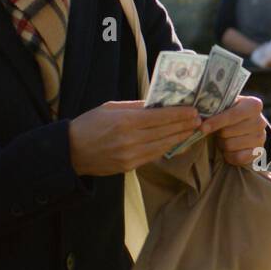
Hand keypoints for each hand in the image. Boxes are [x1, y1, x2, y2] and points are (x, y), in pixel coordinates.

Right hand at [68, 100, 200, 175]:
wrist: (71, 152)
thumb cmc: (89, 124)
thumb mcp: (110, 108)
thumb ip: (135, 106)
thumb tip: (157, 103)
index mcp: (125, 121)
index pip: (159, 117)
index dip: (179, 114)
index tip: (193, 111)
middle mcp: (130, 139)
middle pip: (165, 131)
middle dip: (184, 125)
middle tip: (199, 120)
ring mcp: (130, 155)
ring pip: (163, 145)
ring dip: (179, 137)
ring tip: (192, 130)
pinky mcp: (129, 166)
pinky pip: (154, 156)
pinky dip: (167, 148)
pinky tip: (176, 142)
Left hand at [197, 94, 267, 166]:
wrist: (247, 127)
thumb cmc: (231, 114)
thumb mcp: (226, 106)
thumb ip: (215, 109)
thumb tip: (198, 119)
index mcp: (253, 105)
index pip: (231, 115)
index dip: (215, 122)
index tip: (202, 127)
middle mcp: (260, 121)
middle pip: (227, 132)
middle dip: (218, 133)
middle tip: (219, 132)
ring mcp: (261, 138)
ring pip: (230, 145)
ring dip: (222, 144)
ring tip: (225, 139)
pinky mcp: (258, 153)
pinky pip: (237, 157)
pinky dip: (229, 155)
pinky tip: (230, 149)